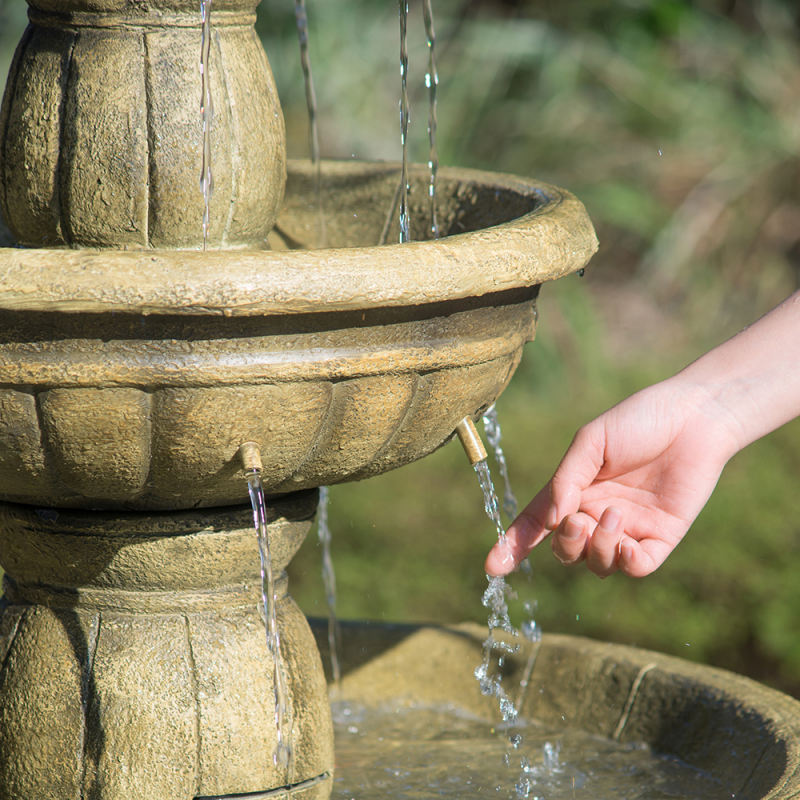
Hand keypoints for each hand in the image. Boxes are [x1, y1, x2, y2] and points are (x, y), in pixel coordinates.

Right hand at [485, 378, 740, 577]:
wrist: (693, 417)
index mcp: (573, 490)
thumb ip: (566, 481)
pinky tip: (627, 542)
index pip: (536, 524)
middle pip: (566, 551)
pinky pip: (635, 568)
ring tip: (615, 517)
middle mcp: (596, 514)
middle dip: (565, 543)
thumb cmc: (638, 421)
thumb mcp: (590, 442)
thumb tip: (548, 523)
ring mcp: (628, 529)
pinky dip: (625, 562)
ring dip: (598, 548)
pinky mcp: (661, 538)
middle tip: (579, 521)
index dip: (513, 545)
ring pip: (598, 564)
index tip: (492, 567)